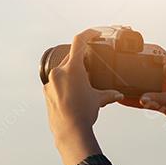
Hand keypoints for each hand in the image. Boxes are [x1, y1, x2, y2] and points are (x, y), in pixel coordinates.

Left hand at [44, 27, 124, 146]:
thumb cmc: (84, 113)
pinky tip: (73, 93)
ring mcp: (50, 82)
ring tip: (83, 82)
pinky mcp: (46, 92)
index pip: (79, 42)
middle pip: (70, 56)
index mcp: (72, 69)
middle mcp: (58, 72)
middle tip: (92, 62)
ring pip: (62, 70)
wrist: (69, 131)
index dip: (88, 34)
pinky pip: (56, 82)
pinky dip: (65, 83)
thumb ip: (109, 94)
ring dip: (72, 72)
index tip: (94, 33)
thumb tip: (119, 94)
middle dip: (81, 58)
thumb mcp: (98, 100)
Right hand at [119, 49, 165, 143]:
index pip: (159, 53)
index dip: (146, 48)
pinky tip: (125, 101)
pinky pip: (148, 100)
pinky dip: (137, 101)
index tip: (131, 47)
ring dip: (135, 86)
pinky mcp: (165, 104)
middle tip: (119, 66)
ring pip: (147, 86)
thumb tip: (141, 98)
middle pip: (150, 69)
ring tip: (118, 84)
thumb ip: (158, 98)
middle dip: (136, 68)